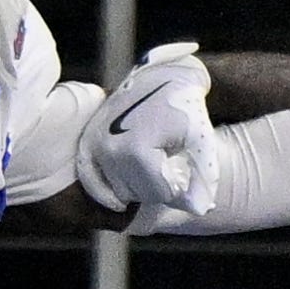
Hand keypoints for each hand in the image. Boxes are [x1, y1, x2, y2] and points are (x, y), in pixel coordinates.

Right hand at [77, 42, 217, 221]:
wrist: (166, 77)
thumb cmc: (186, 109)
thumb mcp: (201, 141)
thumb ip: (203, 179)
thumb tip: (201, 211)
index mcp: (135, 149)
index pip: (161, 193)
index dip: (179, 185)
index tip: (185, 162)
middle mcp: (108, 149)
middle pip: (138, 194)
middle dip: (159, 185)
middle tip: (170, 159)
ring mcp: (94, 145)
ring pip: (119, 191)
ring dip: (138, 183)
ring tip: (153, 157)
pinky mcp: (87, 143)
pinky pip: (92, 182)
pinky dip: (105, 192)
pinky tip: (119, 201)